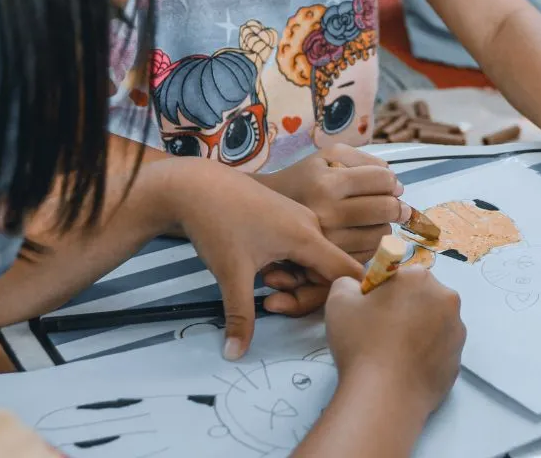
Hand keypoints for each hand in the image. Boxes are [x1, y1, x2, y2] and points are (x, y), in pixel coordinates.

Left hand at [170, 161, 362, 359]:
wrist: (192, 184)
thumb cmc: (216, 224)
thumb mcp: (230, 274)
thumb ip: (241, 317)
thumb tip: (235, 355)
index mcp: (307, 236)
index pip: (348, 272)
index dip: (344, 297)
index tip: (328, 313)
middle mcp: (311, 226)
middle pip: (327, 273)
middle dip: (302, 294)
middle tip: (268, 299)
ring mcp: (299, 220)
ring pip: (312, 262)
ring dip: (291, 279)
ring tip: (261, 278)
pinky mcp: (286, 218)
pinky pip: (301, 250)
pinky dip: (286, 265)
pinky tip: (261, 265)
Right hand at [257, 144, 408, 262]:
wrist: (266, 212)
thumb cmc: (303, 178)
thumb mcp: (328, 156)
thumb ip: (366, 161)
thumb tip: (396, 185)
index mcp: (327, 184)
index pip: (382, 180)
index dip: (392, 182)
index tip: (391, 186)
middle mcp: (327, 214)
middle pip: (386, 209)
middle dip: (397, 205)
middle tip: (395, 204)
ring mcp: (328, 242)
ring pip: (382, 234)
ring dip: (385, 224)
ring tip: (373, 218)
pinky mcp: (329, 261)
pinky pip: (369, 253)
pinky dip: (372, 243)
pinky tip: (361, 233)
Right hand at [325, 269, 464, 418]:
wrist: (385, 396)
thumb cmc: (362, 342)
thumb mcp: (338, 300)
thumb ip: (348, 282)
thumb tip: (358, 286)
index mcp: (419, 278)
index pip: (398, 277)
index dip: (381, 293)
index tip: (370, 313)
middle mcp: (446, 299)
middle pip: (420, 297)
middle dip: (403, 309)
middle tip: (379, 334)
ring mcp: (457, 331)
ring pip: (432, 323)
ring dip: (416, 331)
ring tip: (392, 355)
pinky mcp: (459, 360)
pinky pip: (438, 350)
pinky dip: (424, 355)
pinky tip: (405, 368)